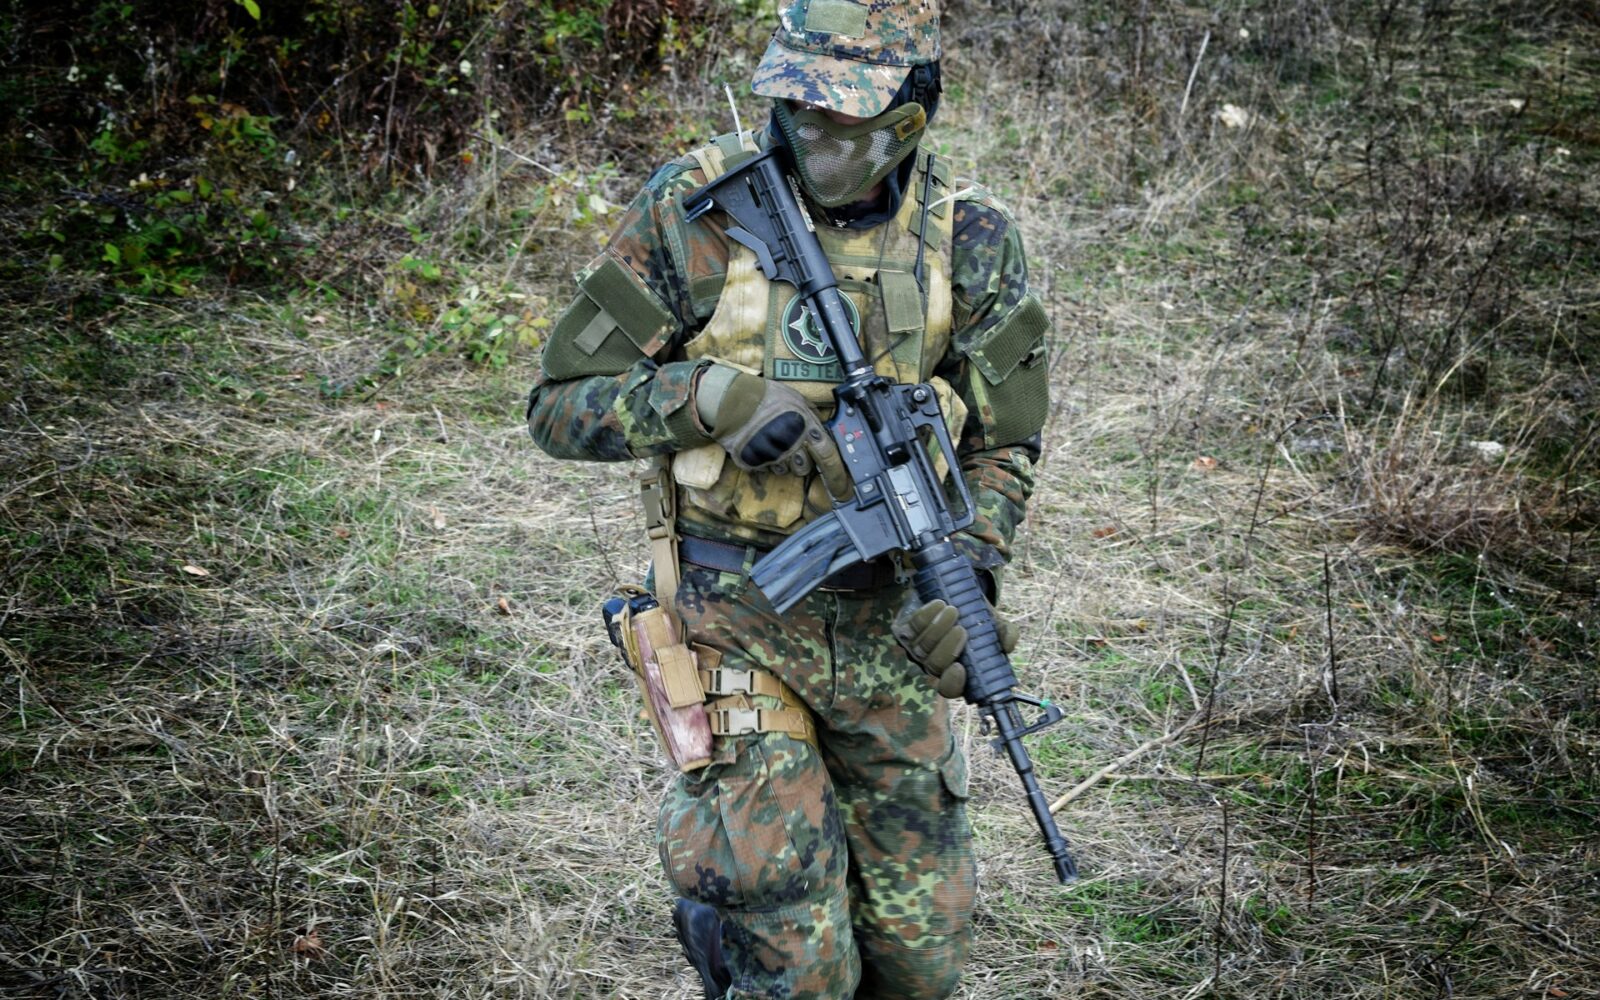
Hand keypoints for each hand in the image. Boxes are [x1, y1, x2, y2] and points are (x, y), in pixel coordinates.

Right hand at [694, 365, 850, 497]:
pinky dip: (765, 460)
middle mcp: (791, 445)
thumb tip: (822, 432)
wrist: (732, 400)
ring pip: (785, 471)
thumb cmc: (766, 396)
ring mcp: (772, 456)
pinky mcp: (755, 463)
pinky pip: (767, 469)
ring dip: (783, 461)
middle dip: (802, 462)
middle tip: (793, 447)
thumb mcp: (796, 399)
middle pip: (805, 469)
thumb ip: (812, 417)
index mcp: (806, 428)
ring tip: (773, 441)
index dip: (837, 476)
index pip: (829, 456)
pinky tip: (759, 443)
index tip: (843, 491)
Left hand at [893, 597, 1018, 698]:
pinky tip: (939, 604)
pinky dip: (925, 616)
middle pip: (934, 666)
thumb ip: (1005, 635)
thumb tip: (1007, 644)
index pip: (950, 689)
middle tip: (961, 629)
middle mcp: (935, 665)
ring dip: (937, 629)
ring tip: (953, 610)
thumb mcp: (995, 627)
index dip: (952, 683)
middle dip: (946, 648)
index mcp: (958, 673)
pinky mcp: (908, 632)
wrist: (960, 598)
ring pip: (921, 647)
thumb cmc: (980, 620)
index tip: (960, 667)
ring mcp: (919, 650)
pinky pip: (911, 628)